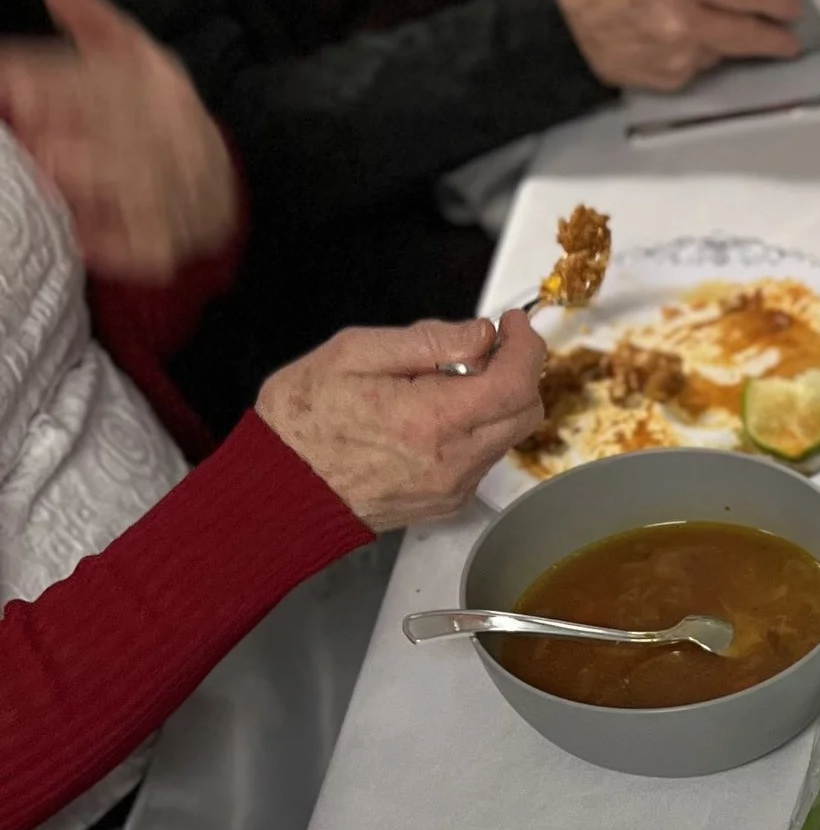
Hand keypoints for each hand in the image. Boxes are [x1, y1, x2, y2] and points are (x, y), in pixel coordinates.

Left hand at [0, 0, 240, 282]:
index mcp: (159, 86)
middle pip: (120, 136)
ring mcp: (175, 196)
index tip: (11, 79)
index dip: (58, 81)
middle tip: (28, 130)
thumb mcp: (127, 50)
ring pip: (131, 190)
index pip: (109, 80)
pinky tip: (77, 233)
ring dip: (86, 183)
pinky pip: (140, 248)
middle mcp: (173, 141)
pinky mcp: (167, 244)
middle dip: (69, 131)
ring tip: (47, 169)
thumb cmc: (154, 108)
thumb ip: (84, 11)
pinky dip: (109, 244)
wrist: (215, 185)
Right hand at [255, 315, 547, 527]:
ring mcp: (453, 488)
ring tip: (445, 382)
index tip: (513, 326)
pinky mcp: (448, 503)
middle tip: (486, 347)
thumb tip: (480, 335)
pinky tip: (436, 416)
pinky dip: (477, 430)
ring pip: (507, 437)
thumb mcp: (355, 352)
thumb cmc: (304, 418)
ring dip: (495, 402)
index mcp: (431, 420)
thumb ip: (428, 341)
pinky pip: (484, 460)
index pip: (515, 384)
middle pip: (526, 413)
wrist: (283, 485)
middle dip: (518, 372)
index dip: (526, 347)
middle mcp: (452, 462)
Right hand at [544, 0, 801, 92]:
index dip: (777, 1)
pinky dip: (699, 53)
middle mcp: (684, 19)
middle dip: (775, 37)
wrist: (555, 26)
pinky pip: (699, 66)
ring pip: (725, 50)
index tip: (790, 6)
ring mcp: (678, 54)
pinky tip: (677, 38)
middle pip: (749, 34)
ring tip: (715, 27)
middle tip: (786, 37)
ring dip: (731, 41)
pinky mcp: (669, 79)